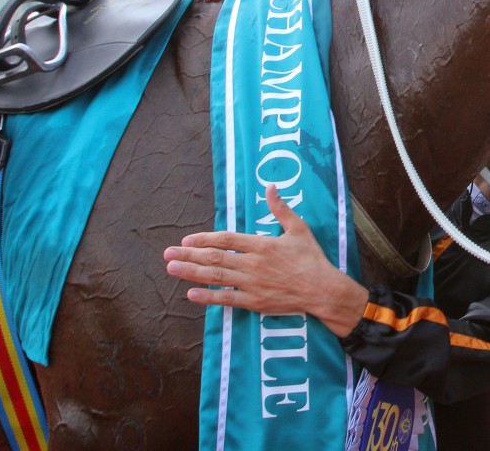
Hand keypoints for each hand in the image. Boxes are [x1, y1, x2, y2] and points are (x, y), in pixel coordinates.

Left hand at [163, 185, 367, 335]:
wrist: (322, 289)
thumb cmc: (311, 258)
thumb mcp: (298, 228)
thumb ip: (280, 209)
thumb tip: (270, 186)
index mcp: (262, 245)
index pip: (226, 239)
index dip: (204, 239)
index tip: (186, 239)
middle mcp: (253, 264)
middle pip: (214, 258)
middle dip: (188, 255)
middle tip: (167, 253)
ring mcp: (252, 284)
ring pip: (215, 277)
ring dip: (191, 272)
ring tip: (172, 268)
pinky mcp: (254, 302)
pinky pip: (226, 299)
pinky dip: (207, 297)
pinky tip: (191, 293)